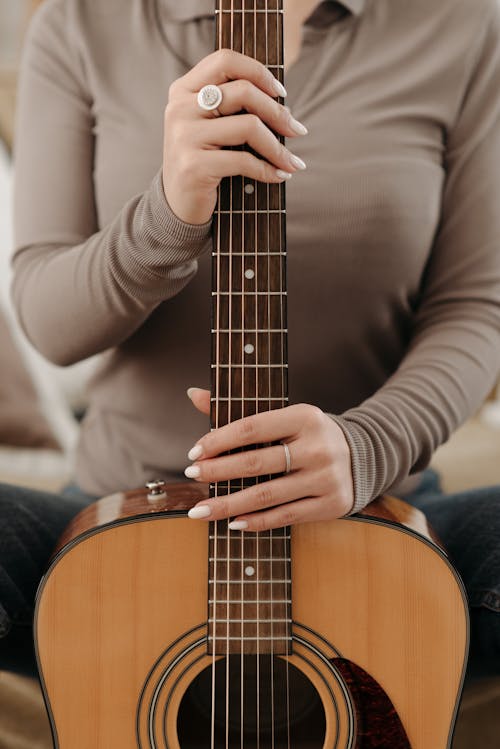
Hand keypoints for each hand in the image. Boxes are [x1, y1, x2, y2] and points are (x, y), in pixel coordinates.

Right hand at [162, 49, 307, 224]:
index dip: (259, 72)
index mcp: (183, 90)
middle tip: (297, 131)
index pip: (225, 60)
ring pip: (249, 126)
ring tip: (292, 162)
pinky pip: (243, 161)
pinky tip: (279, 176)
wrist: (178, 205)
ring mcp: (184, 136)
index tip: (281, 93)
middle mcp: (180, 108)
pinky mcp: (193, 165)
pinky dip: (268, 170)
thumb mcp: (211, 127)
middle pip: (243, 91)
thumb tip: (284, 108)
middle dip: (278, 113)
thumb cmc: (203, 163)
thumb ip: (233, 107)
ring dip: (278, 147)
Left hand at [184, 388, 354, 529]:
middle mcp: (317, 447)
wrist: (363, 455)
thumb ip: (238, 409)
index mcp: (305, 416)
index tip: (193, 452)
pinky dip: (256, 521)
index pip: (252, 428)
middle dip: (217, 471)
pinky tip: (233, 522)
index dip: (218, 441)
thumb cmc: (309, 435)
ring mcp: (325, 478)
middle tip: (191, 475)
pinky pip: (285, 516)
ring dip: (228, 505)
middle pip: (256, 463)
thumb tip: (193, 393)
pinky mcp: (330, 504)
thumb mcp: (284, 415)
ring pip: (267, 495)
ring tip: (200, 510)